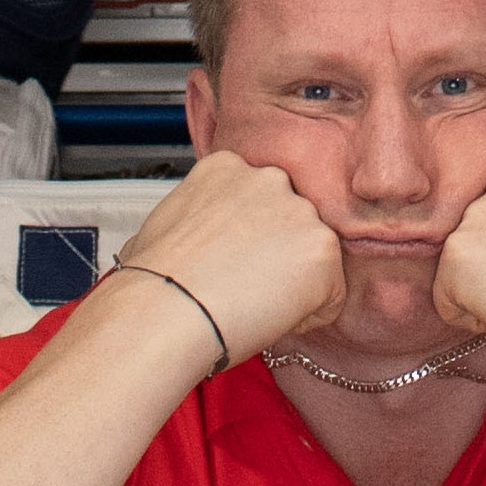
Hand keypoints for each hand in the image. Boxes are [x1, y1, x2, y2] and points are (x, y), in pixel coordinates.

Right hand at [116, 150, 343, 359]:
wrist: (166, 309)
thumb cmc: (153, 280)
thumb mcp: (165, 223)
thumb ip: (196, 216)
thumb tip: (189, 239)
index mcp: (228, 166)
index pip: (259, 202)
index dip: (246, 241)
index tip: (230, 264)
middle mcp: (270, 178)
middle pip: (290, 224)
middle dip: (276, 255)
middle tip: (245, 288)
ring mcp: (300, 211)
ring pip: (313, 258)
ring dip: (294, 284)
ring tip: (254, 305)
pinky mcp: (322, 249)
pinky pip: (331, 294)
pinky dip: (309, 315)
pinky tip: (271, 319)